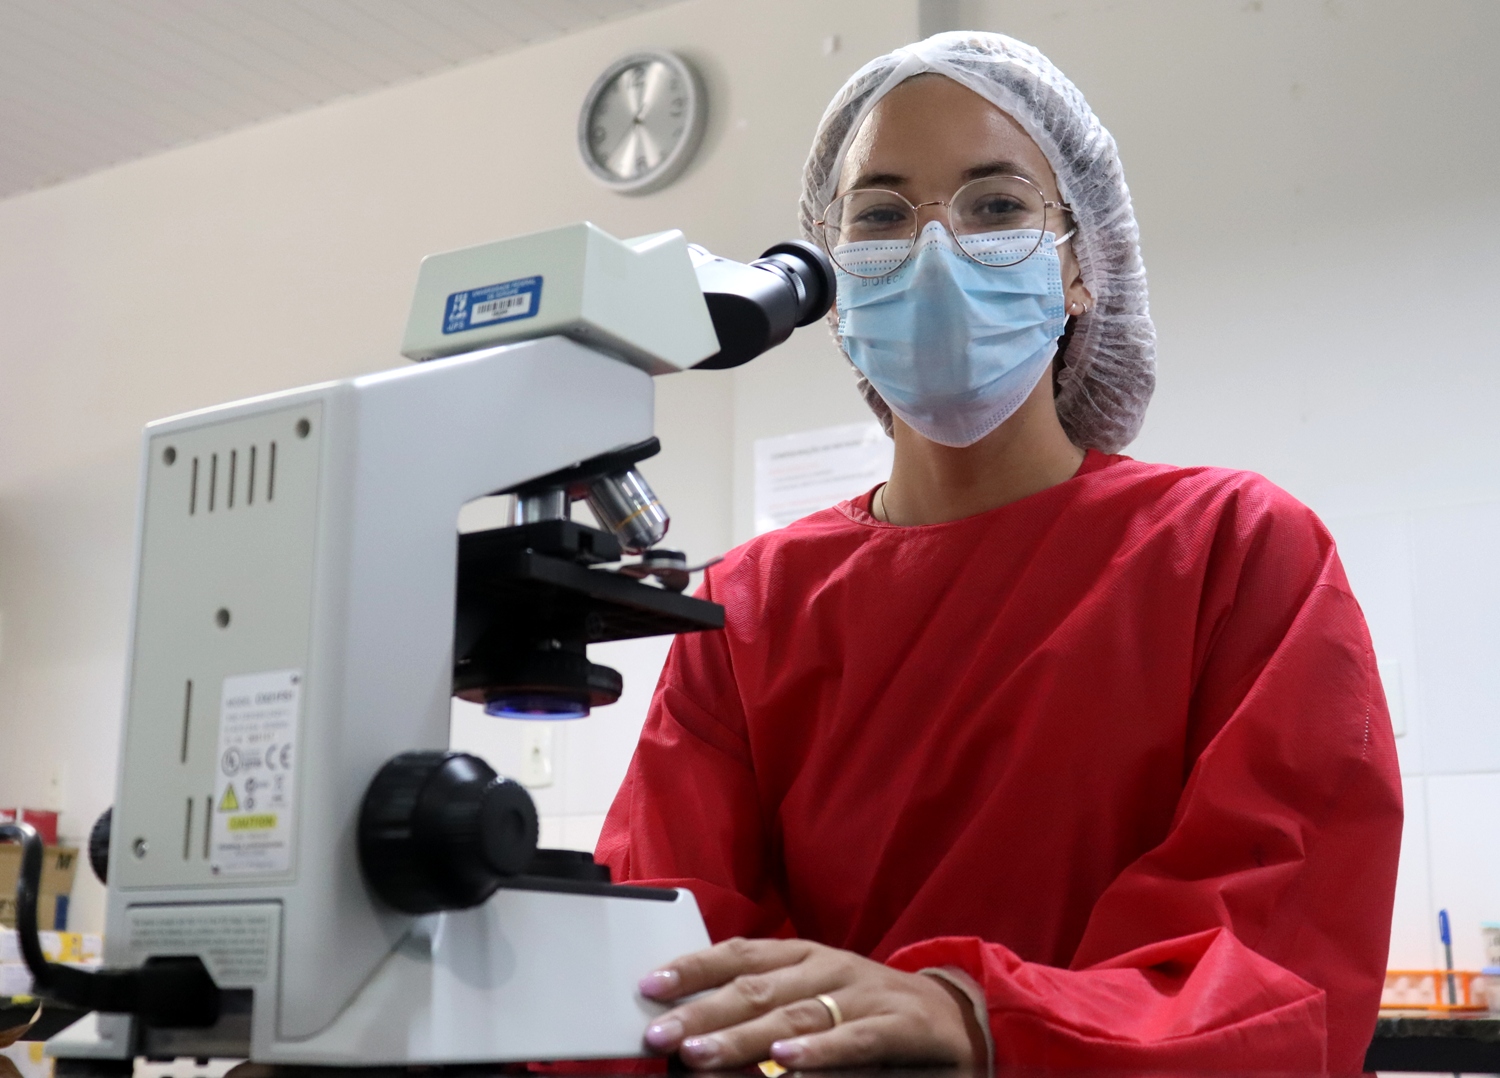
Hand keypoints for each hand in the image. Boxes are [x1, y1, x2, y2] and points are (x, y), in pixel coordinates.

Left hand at [638, 937, 982, 1069]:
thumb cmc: (869, 1011)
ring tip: (703, 1053)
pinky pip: (855, 1041)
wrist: (955, 1016)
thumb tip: (697, 1027)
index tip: (649, 986)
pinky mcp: (900, 1026)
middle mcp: (830, 967)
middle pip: (757, 988)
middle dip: (703, 1012)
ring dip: (745, 1037)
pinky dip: (820, 1053)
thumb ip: (765, 1010)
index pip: (739, 955)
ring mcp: (865, 994)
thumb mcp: (814, 1000)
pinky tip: (788, 1064)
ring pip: (796, 1015)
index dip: (693, 968)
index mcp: (804, 956)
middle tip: (661, 1034)